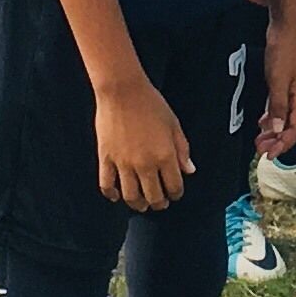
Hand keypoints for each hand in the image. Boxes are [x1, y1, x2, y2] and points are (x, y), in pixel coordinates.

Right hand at [92, 76, 193, 212]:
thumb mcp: (174, 124)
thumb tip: (189, 170)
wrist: (122, 91)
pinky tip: (116, 196)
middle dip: (159, 203)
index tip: (175, 194)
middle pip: (153, 195)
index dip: (176, 194)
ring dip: (138, 204)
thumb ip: (182, 149)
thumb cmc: (150, 103)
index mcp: (165, 156)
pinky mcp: (106, 159)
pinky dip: (111, 194)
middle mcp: (145, 164)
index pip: (174, 186)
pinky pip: (107, 184)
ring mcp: (123, 163)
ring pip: (131, 195)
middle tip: (160, 204)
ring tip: (141, 205)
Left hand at [257, 2, 295, 158]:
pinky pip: (282, 108)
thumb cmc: (284, 50)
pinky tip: (263, 121)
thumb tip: (277, 129)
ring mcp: (295, 90)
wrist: (287, 25)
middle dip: (278, 141)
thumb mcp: (277, 80)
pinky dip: (273, 118)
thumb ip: (277, 105)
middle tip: (260, 150)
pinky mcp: (287, 83)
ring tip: (259, 140)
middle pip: (293, 127)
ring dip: (274, 131)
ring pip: (287, 118)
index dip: (283, 144)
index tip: (268, 155)